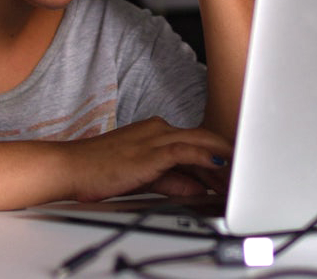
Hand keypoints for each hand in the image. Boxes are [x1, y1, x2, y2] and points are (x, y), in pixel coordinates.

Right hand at [59, 117, 231, 201]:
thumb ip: (172, 180)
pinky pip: (184, 150)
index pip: (196, 141)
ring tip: (239, 171)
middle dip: (226, 155)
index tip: (233, 170)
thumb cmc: (100, 171)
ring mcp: (154, 138)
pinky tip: (219, 164)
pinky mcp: (150, 151)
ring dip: (222, 158)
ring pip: (199, 141)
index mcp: (156, 132)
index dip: (218, 155)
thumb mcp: (144, 177)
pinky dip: (204, 156)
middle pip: (204, 137)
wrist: (71, 168)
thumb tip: (197, 187)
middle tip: (244, 171)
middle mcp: (158, 130)